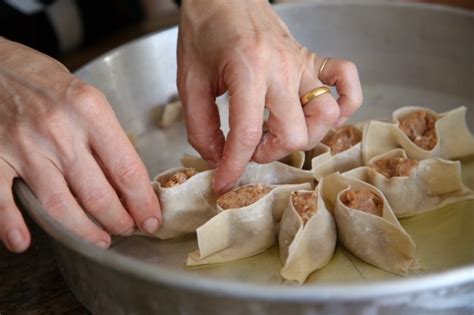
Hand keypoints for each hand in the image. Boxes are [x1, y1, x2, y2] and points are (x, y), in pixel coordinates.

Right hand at [0, 38, 161, 251]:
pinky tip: (23, 242)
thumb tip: (127, 180)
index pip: (127, 169)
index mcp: (90, 111)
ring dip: (84, 230)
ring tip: (100, 239)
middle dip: (119, 221)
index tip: (152, 218)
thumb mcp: (88, 98)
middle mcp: (58, 131)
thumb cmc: (45, 80)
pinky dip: (11, 224)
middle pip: (97, 194)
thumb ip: (106, 137)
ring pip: (59, 204)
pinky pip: (2, 199)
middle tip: (129, 230)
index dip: (143, 202)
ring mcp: (23, 146)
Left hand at [177, 0, 361, 193]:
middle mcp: (281, 67)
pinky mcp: (311, 57)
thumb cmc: (204, 31)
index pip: (247, 133)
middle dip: (269, 152)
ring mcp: (301, 62)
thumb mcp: (189, 81)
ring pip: (327, 115)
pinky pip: (347, 81)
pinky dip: (344, 102)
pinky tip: (318, 112)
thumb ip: (199, 126)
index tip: (223, 181)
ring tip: (279, 132)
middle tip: (249, 148)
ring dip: (306, 135)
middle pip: (295, 133)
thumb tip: (217, 156)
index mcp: (247, 70)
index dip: (233, 166)